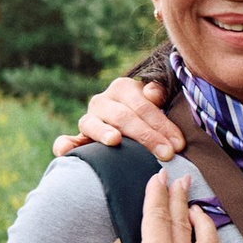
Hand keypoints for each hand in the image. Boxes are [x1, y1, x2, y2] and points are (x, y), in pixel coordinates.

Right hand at [54, 69, 186, 161]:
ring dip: (103, 132)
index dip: (162, 125)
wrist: (131, 122)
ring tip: (115, 140)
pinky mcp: (79, 137)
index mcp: (123, 88)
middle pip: (123, 117)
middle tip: (165, 154)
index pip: (143, 106)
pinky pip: (69, 140)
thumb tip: (152, 94)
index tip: (178, 145)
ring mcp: (88, 118)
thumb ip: (158, 93)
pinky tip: (64, 151)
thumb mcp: (158, 100)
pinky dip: (64, 145)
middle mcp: (102, 101)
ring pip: (94, 124)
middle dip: (146, 136)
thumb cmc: (149, 115)